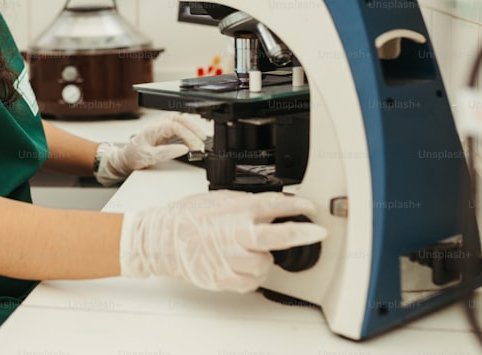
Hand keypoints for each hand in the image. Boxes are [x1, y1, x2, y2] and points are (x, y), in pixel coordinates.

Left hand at [94, 113, 208, 185]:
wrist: (123, 159)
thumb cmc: (132, 157)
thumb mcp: (148, 157)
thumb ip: (166, 152)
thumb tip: (183, 149)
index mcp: (153, 129)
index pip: (175, 126)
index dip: (188, 135)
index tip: (195, 146)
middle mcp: (157, 125)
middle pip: (179, 119)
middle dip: (193, 128)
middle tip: (202, 140)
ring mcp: (159, 127)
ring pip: (179, 120)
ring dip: (191, 127)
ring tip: (200, 138)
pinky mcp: (162, 131)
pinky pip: (177, 126)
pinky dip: (187, 130)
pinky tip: (192, 137)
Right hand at [119, 190, 326, 292]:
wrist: (162, 239)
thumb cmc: (186, 217)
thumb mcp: (218, 198)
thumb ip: (246, 203)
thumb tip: (271, 205)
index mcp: (236, 210)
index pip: (274, 205)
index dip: (297, 205)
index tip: (310, 207)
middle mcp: (236, 233)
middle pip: (279, 236)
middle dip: (303, 233)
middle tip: (319, 233)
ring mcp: (231, 258)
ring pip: (267, 263)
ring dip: (266, 258)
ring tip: (251, 251)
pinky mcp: (224, 278)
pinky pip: (253, 282)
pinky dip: (254, 275)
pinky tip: (244, 265)